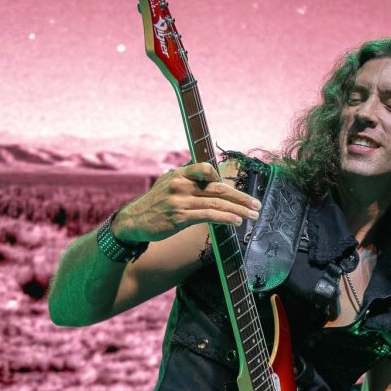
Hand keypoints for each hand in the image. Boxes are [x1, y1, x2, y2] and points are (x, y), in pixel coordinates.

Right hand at [110, 161, 260, 242]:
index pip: (205, 168)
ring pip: (217, 203)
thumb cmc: (156, 205)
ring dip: (239, 210)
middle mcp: (180, 184)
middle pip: (218, 188)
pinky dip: (225, 218)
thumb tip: (214, 182)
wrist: (133, 221)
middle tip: (257, 204)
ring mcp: (180, 201)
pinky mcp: (180, 217)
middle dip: (241, 197)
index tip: (234, 189)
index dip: (221, 177)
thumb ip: (189, 182)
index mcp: (179, 174)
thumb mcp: (169, 185)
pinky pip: (208, 216)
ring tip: (253, 215)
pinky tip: (236, 222)